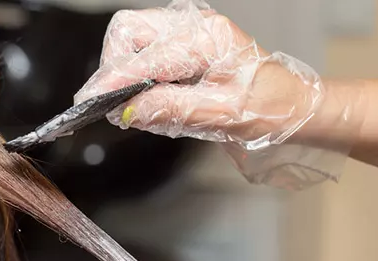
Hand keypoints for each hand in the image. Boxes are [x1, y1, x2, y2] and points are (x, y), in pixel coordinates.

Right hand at [76, 0, 322, 147]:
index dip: (113, 81)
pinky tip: (146, 97)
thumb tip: (127, 111)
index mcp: (206, 39)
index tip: (89, 102)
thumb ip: (173, 110)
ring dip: (122, 69)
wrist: (288, 106)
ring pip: (130, 36)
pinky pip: (142, 49)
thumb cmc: (267, 108)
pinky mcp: (180, 44)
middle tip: (112, 103)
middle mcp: (193, 26)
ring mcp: (186, 32)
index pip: (144, 57)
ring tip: (131, 104)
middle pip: (128, 30)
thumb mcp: (223, 116)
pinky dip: (134, 73)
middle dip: (113, 65)